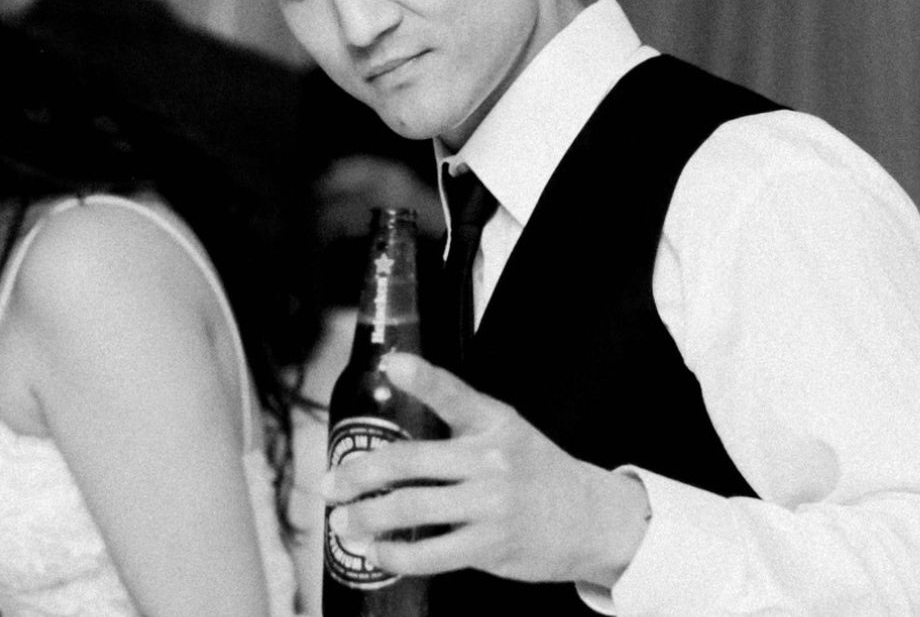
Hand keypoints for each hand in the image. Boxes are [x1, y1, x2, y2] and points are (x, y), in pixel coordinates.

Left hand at [323, 352, 649, 586]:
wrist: (589, 518)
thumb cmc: (537, 472)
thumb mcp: (507, 432)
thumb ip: (460, 426)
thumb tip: (393, 441)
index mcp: (494, 422)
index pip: (455, 394)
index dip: (422, 377)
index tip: (392, 363)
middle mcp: (492, 459)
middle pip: (411, 460)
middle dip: (360, 474)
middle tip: (330, 483)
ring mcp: (491, 504)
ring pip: (411, 509)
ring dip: (366, 517)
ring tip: (343, 521)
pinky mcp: (489, 546)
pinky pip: (429, 553)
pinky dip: (394, 555)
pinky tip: (379, 552)